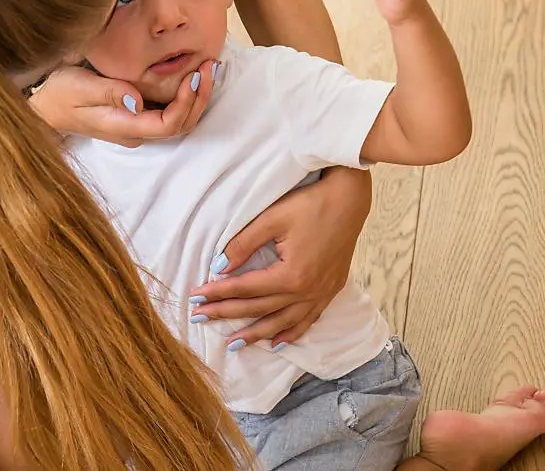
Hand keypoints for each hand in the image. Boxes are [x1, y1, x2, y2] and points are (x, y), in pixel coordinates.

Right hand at [30, 60, 215, 146]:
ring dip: (197, 97)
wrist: (46, 107)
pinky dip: (186, 95)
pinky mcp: (137, 117)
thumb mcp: (80, 87)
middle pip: (181, 125)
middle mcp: (136, 132)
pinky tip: (191, 74)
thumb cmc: (61, 95)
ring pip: (179, 120)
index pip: (169, 124)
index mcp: (125, 127)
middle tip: (210, 66)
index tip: (194, 74)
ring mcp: (138, 127)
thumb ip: (110, 92)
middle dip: (200, 97)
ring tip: (207, 68)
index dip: (187, 102)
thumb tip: (137, 99)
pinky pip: (170, 112)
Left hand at [189, 167, 371, 346]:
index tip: (195, 298)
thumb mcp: (272, 218)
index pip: (244, 289)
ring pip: (282, 322)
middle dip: (227, 314)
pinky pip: (308, 320)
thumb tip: (219, 267)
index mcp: (290, 275)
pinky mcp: (331, 290)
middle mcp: (306, 291)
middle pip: (259, 308)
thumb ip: (243, 244)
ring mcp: (321, 294)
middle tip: (200, 318)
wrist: (350, 199)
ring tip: (234, 344)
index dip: (217, 293)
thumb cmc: (311, 204)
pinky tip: (278, 343)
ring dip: (256, 334)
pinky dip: (291, 333)